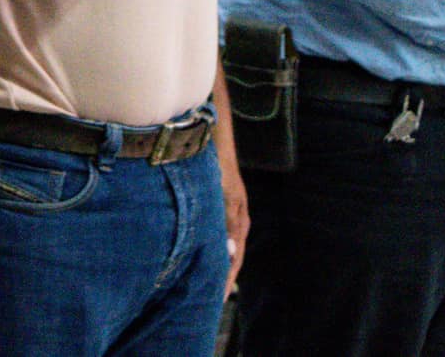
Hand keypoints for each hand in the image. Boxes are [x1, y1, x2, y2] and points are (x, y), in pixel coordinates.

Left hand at [219, 155, 249, 294]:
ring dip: (218, 265)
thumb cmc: (220, 170)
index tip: (221, 298)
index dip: (228, 278)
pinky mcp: (221, 208)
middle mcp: (236, 222)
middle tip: (213, 300)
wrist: (215, 145)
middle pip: (231, 257)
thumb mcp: (226, 197)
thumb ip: (229, 223)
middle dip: (223, 277)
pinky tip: (206, 255)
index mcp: (239, 223)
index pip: (235, 259)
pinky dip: (214, 250)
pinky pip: (218, 236)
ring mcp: (229, 215)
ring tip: (209, 283)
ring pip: (225, 248)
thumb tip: (231, 253)